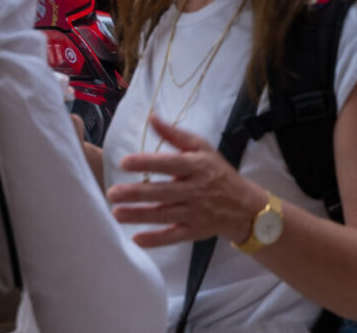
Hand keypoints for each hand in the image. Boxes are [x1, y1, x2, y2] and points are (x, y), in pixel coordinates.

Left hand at [108, 115, 264, 247]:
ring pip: (164, 215)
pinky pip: (173, 237)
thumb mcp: (202, 148)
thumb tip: (151, 117)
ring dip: (139, 216)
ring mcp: (195, 212)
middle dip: (136, 193)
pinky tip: (137, 239)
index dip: (147, 163)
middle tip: (112, 193)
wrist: (244, 206)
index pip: (170, 164)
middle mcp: (196, 190)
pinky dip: (156, 240)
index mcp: (197, 166)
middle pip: (162, 192)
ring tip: (116, 213)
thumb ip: (174, 134)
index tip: (124, 163)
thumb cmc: (217, 172)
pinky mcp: (194, 231)